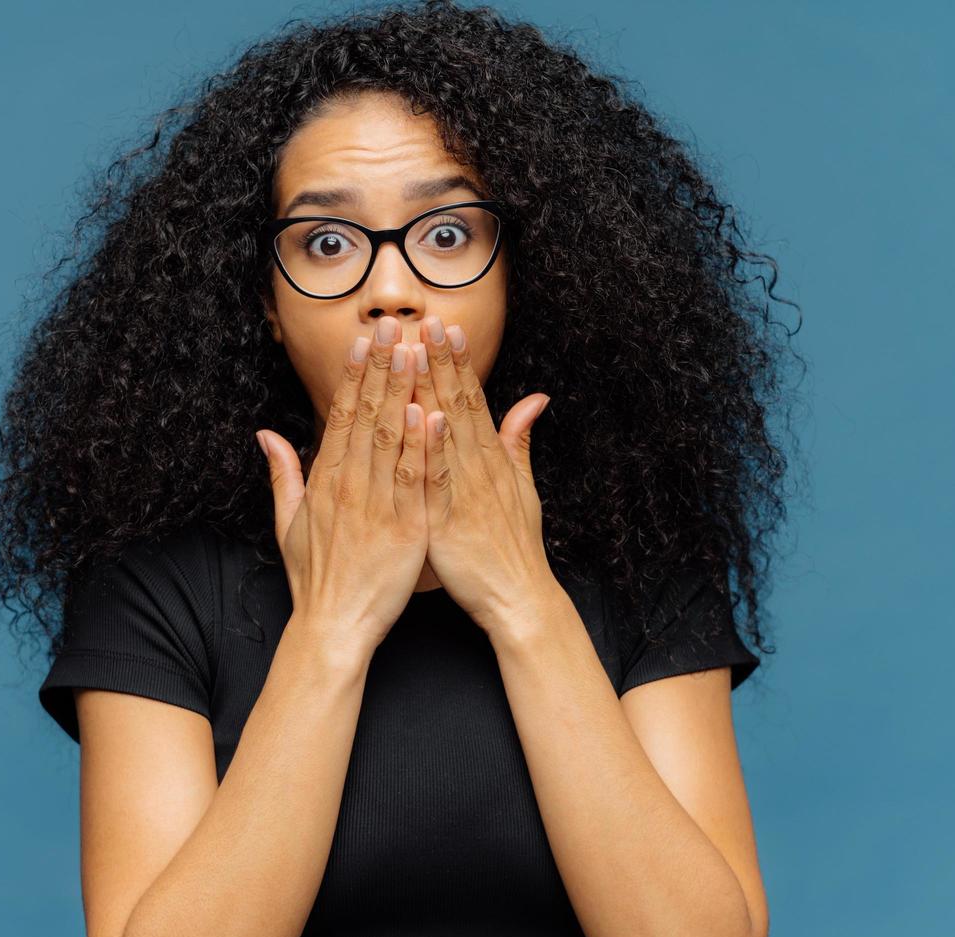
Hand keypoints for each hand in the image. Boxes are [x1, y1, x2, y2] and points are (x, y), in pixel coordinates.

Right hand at [256, 317, 429, 658]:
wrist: (333, 627)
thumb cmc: (314, 577)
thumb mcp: (287, 523)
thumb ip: (283, 474)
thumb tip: (266, 434)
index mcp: (324, 482)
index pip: (339, 417)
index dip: (352, 377)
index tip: (363, 342)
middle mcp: (349, 487)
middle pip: (367, 417)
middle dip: (381, 369)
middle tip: (393, 327)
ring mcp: (377, 507)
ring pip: (392, 440)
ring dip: (404, 392)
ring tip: (415, 353)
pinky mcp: (405, 530)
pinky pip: (415, 481)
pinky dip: (423, 447)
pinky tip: (431, 414)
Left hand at [408, 313, 554, 635]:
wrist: (520, 599)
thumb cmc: (513, 547)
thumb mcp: (523, 487)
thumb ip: (520, 442)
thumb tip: (535, 398)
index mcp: (489, 461)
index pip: (471, 402)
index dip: (456, 363)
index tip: (443, 326)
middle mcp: (479, 469)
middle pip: (458, 406)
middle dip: (441, 361)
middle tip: (427, 319)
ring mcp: (466, 492)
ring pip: (447, 432)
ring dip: (433, 388)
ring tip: (418, 351)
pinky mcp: (450, 520)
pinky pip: (438, 479)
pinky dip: (431, 447)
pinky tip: (423, 418)